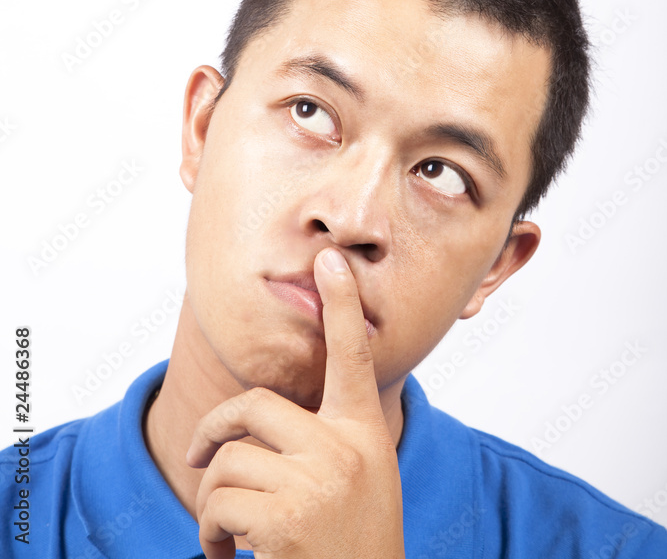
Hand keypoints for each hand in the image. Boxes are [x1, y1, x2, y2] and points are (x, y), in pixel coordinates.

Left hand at [186, 247, 405, 557]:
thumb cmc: (353, 547)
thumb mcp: (359, 483)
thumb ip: (323, 444)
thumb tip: (254, 428)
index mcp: (363, 434)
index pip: (353, 357)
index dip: (343, 304)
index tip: (329, 259)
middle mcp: (345, 449)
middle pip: (253, 406)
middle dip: (213, 431)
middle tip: (199, 458)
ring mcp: (317, 482)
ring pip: (227, 462)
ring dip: (211, 504)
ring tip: (225, 538)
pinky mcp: (287, 520)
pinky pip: (217, 505)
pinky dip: (209, 535)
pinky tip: (230, 558)